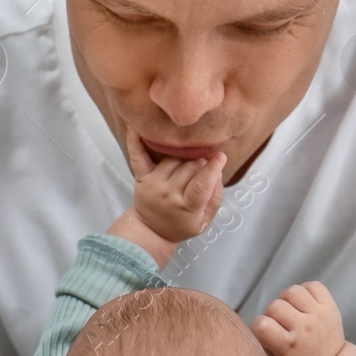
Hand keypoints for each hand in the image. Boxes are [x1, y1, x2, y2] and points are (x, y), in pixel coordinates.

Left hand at [122, 127, 225, 243]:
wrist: (151, 230)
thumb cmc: (183, 223)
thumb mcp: (205, 219)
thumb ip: (215, 196)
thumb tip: (217, 170)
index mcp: (186, 207)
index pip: (200, 186)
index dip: (212, 169)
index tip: (221, 155)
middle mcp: (168, 194)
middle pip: (189, 167)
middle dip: (201, 160)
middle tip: (205, 160)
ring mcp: (153, 183)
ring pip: (173, 158)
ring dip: (184, 153)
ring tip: (190, 153)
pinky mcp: (141, 176)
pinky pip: (137, 155)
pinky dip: (135, 140)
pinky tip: (136, 125)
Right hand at [251, 281, 354, 355]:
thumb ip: (260, 345)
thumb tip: (253, 325)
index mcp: (288, 346)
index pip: (262, 324)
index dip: (259, 324)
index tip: (265, 331)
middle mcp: (304, 328)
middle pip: (275, 305)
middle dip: (272, 313)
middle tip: (279, 323)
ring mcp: (318, 315)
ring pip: (292, 291)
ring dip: (286, 299)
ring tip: (290, 310)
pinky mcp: (329, 306)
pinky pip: (313, 286)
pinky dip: (305, 290)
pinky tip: (303, 303)